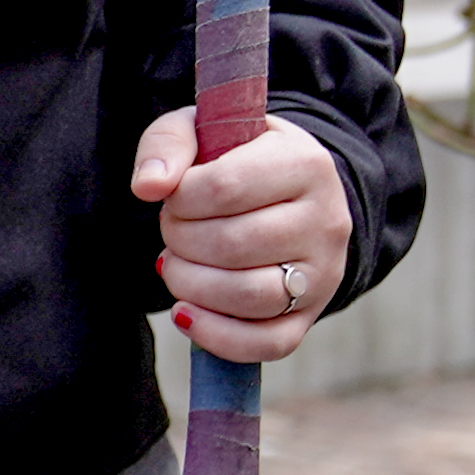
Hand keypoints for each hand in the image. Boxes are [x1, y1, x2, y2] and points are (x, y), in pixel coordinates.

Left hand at [130, 111, 349, 364]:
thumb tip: (148, 186)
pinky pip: (266, 344)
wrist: (289, 194)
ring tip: (176, 265)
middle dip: (180, 240)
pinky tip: (185, 313)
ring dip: (190, 285)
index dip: (180, 199)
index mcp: (306, 163)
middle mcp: (326, 220)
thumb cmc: (236, 159)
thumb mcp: (203, 130)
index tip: (175, 196)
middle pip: (233, 245)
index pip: (225, 187)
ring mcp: (323, 274)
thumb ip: (168, 144)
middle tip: (173, 230)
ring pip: (249, 296)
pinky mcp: (309, 315)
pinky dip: (215, 336)